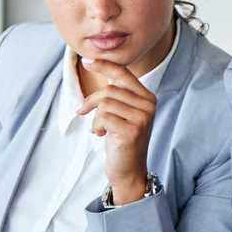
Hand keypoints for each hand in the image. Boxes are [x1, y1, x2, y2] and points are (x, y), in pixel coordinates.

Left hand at [78, 57, 157, 202]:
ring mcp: (142, 118)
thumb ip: (115, 94)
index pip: (123, 73)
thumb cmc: (121, 141)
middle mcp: (148, 105)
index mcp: (147, 97)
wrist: (129, 171)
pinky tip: (102, 135)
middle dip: (91, 101)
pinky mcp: (132, 131)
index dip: (104, 65)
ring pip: (105, 103)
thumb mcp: (121, 113)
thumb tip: (94, 65)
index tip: (86, 61)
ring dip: (94, 117)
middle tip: (83, 112)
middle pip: (110, 89)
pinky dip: (96, 126)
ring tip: (99, 128)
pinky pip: (104, 117)